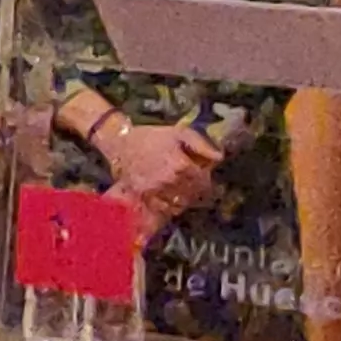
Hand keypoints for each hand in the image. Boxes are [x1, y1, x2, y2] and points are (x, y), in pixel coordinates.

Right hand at [102, 118, 221, 234]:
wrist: (121, 141)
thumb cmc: (152, 136)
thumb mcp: (179, 132)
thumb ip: (201, 145)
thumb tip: (220, 157)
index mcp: (181, 165)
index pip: (203, 182)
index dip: (206, 181)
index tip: (204, 177)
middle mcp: (170, 180)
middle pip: (193, 194)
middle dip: (197, 191)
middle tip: (196, 186)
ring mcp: (156, 190)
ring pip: (180, 203)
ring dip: (185, 199)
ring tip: (184, 192)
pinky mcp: (144, 195)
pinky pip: (163, 208)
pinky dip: (170, 206)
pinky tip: (171, 199)